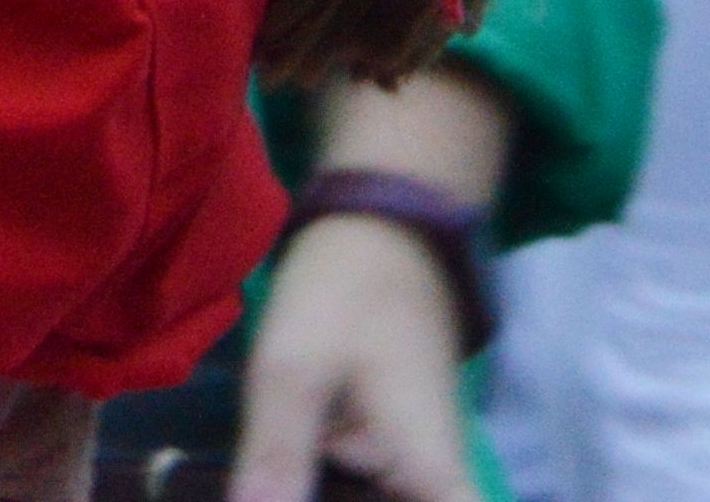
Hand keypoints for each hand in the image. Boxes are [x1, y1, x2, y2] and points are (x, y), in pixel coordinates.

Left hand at [230, 215, 477, 501]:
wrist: (380, 235)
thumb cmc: (344, 293)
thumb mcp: (292, 370)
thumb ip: (275, 457)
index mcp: (432, 478)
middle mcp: (438, 489)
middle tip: (273, 487)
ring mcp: (417, 480)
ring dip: (320, 497)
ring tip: (272, 481)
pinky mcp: (393, 468)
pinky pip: (375, 501)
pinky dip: (329, 494)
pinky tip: (279, 483)